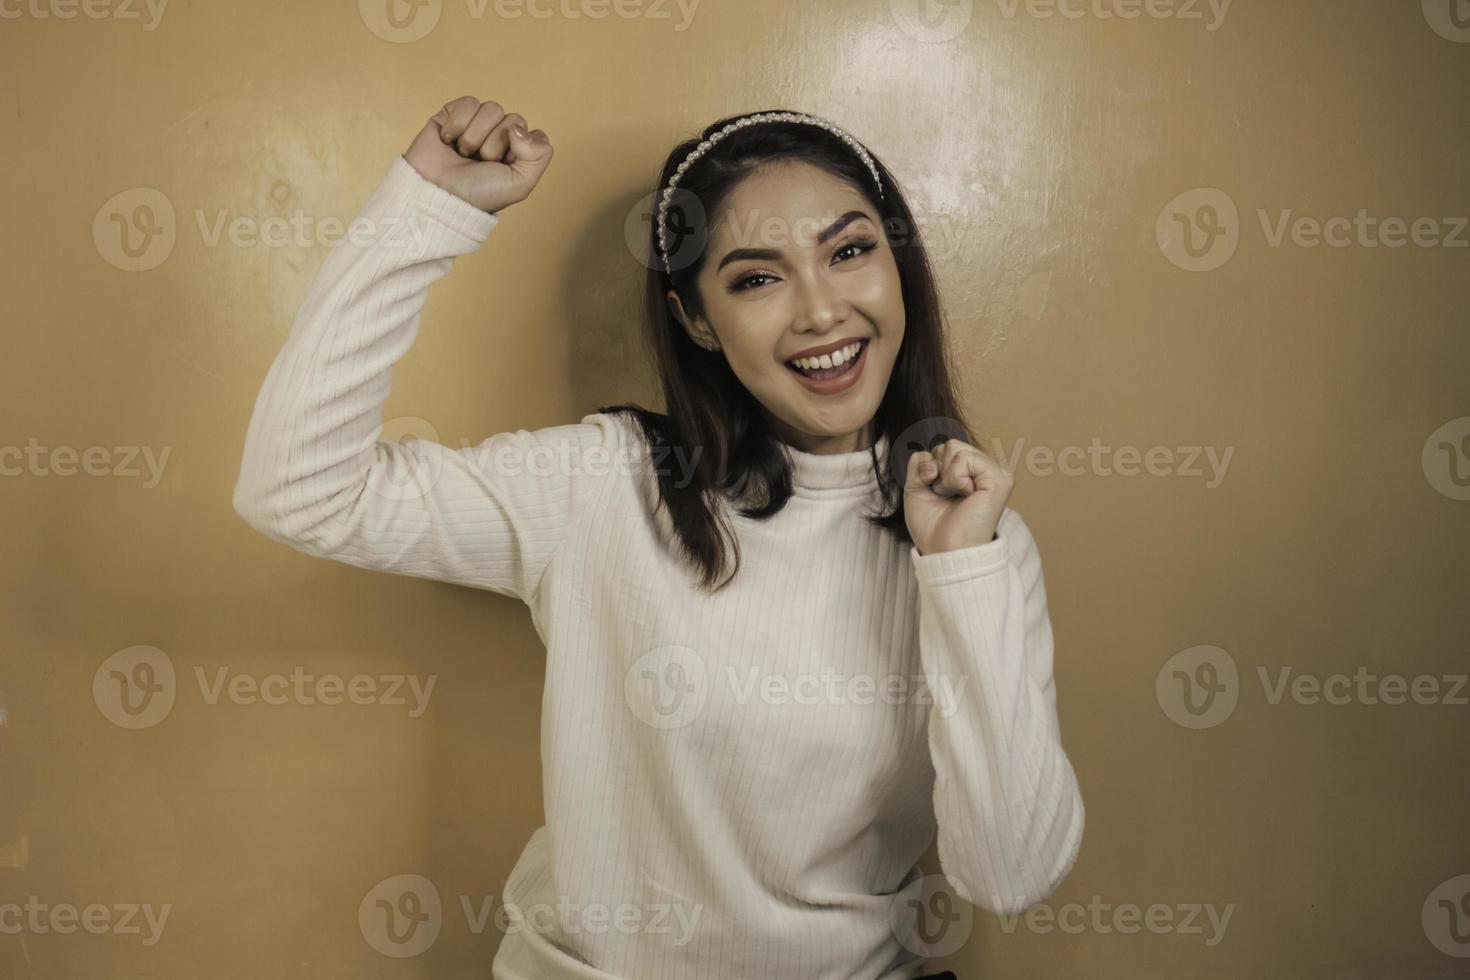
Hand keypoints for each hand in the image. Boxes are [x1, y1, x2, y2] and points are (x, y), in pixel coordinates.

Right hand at [403, 96, 554, 215]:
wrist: (438, 194)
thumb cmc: (479, 194)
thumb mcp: (520, 184)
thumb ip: (539, 154)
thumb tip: (519, 127)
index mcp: (518, 152)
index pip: (534, 134)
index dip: (521, 149)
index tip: (504, 167)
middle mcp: (499, 136)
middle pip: (513, 119)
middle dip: (495, 145)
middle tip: (480, 162)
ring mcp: (476, 124)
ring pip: (491, 108)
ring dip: (475, 136)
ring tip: (463, 154)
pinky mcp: (453, 114)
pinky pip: (468, 103)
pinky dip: (457, 124)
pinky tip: (448, 141)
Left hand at [903, 438, 1013, 555]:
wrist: (943, 550)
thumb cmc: (932, 526)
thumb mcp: (916, 487)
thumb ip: (920, 462)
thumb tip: (932, 454)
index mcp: (971, 472)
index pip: (943, 449)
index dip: (929, 470)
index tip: (937, 495)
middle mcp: (986, 470)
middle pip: (948, 445)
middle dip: (935, 471)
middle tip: (946, 497)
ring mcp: (995, 473)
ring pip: (953, 447)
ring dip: (944, 476)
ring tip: (955, 497)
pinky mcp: (1000, 479)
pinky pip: (964, 458)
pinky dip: (954, 478)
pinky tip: (965, 496)